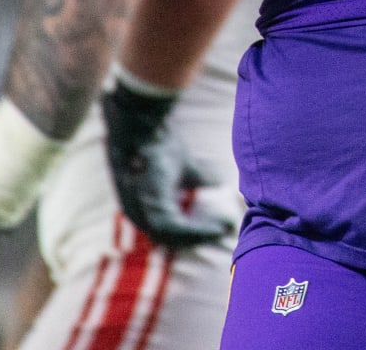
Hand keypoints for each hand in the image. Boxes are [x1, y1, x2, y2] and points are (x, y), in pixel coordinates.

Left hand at [102, 76, 238, 246]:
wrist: (143, 125)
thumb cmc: (159, 140)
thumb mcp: (184, 164)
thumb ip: (199, 177)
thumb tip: (220, 183)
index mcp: (143, 207)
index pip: (169, 231)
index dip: (195, 232)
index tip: (220, 227)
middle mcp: (139, 215)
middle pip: (173, 240)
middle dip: (201, 238)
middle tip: (226, 230)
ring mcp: (143, 213)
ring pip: (175, 238)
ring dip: (202, 235)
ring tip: (225, 227)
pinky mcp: (151, 206)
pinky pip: (176, 228)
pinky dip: (198, 230)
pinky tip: (217, 226)